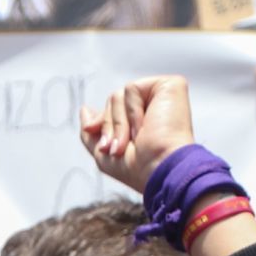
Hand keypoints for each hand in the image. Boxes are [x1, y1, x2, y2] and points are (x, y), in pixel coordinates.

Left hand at [79, 75, 196, 192]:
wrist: (160, 168)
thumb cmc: (138, 169)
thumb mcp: (103, 154)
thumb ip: (92, 131)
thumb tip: (84, 109)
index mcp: (142, 119)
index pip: (111, 111)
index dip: (103, 128)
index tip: (106, 148)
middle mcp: (154, 105)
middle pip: (112, 100)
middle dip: (110, 126)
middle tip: (119, 148)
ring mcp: (162, 95)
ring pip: (118, 95)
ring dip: (119, 123)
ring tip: (134, 140)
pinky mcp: (170, 86)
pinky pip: (132, 89)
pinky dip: (133, 111)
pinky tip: (146, 126)